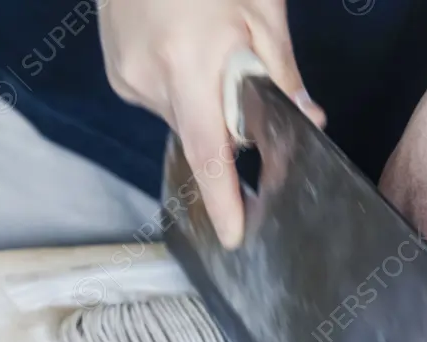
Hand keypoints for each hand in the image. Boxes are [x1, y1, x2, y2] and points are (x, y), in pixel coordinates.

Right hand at [98, 0, 323, 247]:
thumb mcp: (261, 12)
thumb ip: (282, 73)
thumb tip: (308, 119)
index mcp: (188, 64)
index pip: (210, 152)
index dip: (223, 199)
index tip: (232, 235)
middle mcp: (150, 78)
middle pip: (203, 136)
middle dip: (229, 124)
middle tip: (241, 75)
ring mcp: (128, 77)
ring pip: (185, 119)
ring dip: (206, 102)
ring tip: (206, 49)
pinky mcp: (118, 73)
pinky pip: (164, 101)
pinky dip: (184, 89)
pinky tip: (186, 51)